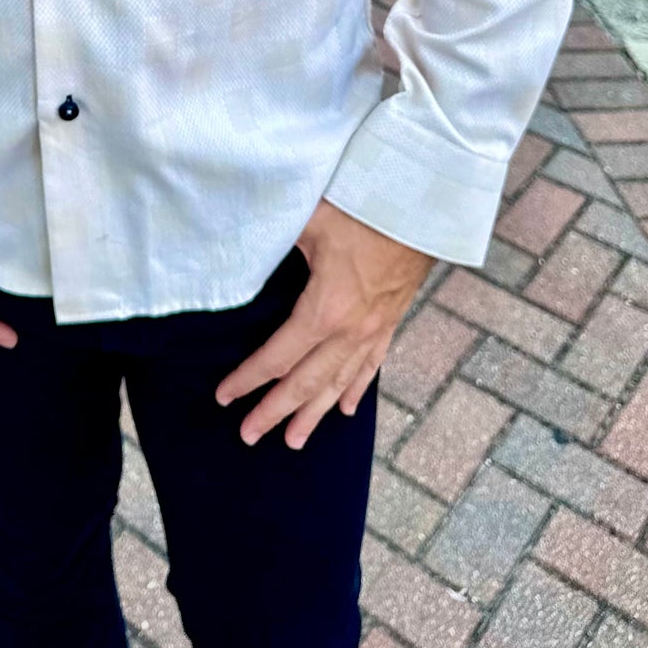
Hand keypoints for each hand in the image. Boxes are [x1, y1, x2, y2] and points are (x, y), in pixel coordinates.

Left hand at [215, 200, 433, 449]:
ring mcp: (373, 329)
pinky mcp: (391, 319)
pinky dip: (355, 389)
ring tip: (295, 440)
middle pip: (305, 383)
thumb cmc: (364, 207)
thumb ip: (272, 238)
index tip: (224, 396)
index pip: (277, 357)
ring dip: (314, 414)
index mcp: (324, 310)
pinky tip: (345, 409)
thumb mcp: (308, 220)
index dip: (248, 379)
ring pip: (339, 383)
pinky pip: (371, 365)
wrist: (423, 207)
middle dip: (275, 411)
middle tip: (250, 436)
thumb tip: (238, 248)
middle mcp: (349, 331)